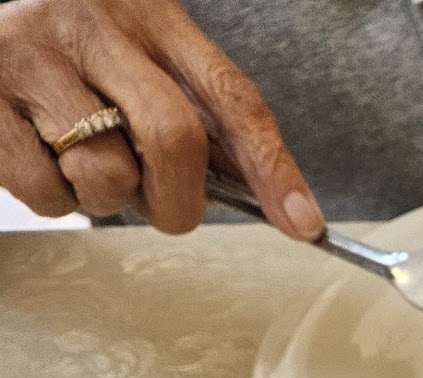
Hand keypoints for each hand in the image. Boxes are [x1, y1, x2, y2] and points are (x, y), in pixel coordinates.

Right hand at [0, 0, 320, 236]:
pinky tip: (41, 156)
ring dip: (106, 198)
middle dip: (179, 201)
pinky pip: (46, 193)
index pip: (230, 94)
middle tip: (163, 204)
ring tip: (81, 158)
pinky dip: (54, 198)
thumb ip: (198, 112)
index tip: (305, 225)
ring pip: (106, 176)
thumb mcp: (140, 53)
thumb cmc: (70, 48)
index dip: (273, 167)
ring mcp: (30, 58)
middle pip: (173, 139)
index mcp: (145, 13)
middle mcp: (87, 25)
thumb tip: (276, 200)